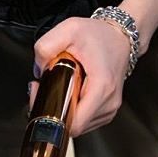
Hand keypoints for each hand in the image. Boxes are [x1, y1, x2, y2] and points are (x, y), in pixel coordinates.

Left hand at [34, 17, 130, 135]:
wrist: (120, 37)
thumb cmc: (99, 35)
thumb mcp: (69, 29)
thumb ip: (46, 46)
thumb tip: (38, 69)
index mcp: (101, 87)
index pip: (75, 123)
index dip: (52, 117)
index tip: (43, 99)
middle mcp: (108, 103)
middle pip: (73, 127)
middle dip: (54, 113)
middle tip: (47, 90)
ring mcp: (109, 110)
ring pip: (77, 127)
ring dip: (63, 113)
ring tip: (60, 91)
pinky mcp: (106, 113)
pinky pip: (84, 123)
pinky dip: (73, 112)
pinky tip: (69, 96)